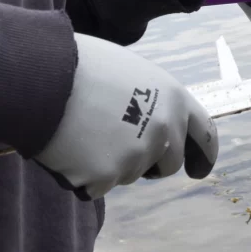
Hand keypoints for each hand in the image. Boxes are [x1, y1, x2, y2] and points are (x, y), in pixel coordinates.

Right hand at [35, 34, 217, 198]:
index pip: (205, 134)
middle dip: (150, 165)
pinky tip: (69, 148)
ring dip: (110, 163)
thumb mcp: (135, 72)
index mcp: (175, 99)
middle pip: (167, 165)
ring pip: (128, 174)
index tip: (197, 169)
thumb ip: (152, 101)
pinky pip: (97, 186)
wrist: (46, 76)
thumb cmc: (84, 65)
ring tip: (84, 133)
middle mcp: (164, 131)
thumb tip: (148, 119)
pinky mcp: (107, 177)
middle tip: (120, 149)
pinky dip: (84, 175)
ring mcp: (137, 156)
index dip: (203, 155)